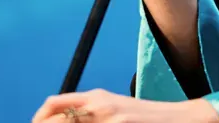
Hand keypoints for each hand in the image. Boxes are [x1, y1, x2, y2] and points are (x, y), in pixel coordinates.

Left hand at [31, 90, 218, 122]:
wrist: (180, 119)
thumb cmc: (145, 118)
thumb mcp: (115, 108)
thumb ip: (91, 111)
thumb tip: (64, 118)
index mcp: (96, 98)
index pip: (53, 104)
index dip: (39, 119)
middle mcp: (99, 106)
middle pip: (56, 121)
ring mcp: (110, 120)